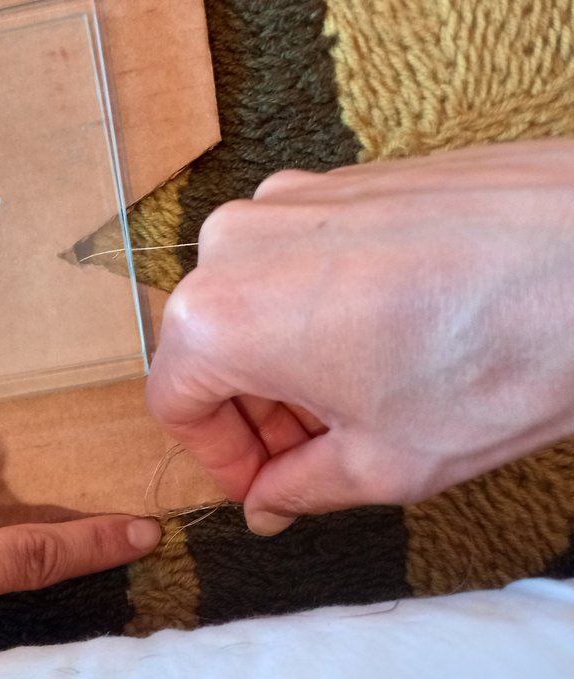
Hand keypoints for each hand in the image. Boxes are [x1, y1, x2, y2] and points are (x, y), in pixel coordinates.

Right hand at [146, 139, 573, 534]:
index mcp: (219, 316)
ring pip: (254, 300)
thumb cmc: (503, 356)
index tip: (265, 483)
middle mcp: (236, 243)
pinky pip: (300, 258)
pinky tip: (393, 340)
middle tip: (319, 453)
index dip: (221, 458)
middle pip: (209, 347)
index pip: (175, 403)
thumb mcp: (385, 463)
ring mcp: (292, 198)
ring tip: (368, 398)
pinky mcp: (344, 178)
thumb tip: (269, 500)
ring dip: (290, 361)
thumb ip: (301, 488)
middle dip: (257, 412)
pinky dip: (323, 309)